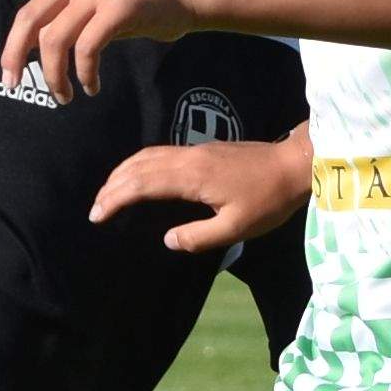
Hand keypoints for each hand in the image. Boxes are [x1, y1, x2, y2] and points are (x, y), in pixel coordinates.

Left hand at [0, 0, 186, 100]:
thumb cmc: (141, 7)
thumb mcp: (96, 7)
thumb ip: (68, 20)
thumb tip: (33, 53)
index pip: (29, 13)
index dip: (13, 46)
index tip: (11, 73)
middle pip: (30, 21)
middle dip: (15, 56)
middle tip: (14, 84)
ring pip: (55, 39)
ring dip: (55, 75)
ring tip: (66, 96)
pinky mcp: (117, 6)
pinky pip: (87, 48)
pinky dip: (85, 73)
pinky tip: (92, 86)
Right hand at [89, 137, 307, 257]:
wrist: (294, 164)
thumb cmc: (269, 200)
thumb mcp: (236, 228)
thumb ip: (198, 236)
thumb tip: (167, 240)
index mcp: (192, 177)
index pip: (141, 184)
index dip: (115, 199)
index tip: (98, 215)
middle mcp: (188, 158)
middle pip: (138, 166)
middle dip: (112, 187)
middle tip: (95, 209)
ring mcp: (195, 151)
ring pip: (147, 155)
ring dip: (123, 172)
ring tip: (109, 192)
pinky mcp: (203, 150)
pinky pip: (160, 153)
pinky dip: (139, 165)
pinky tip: (139, 176)